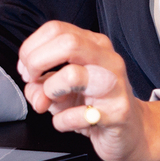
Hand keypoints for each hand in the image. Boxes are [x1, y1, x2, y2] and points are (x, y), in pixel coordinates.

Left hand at [17, 22, 159, 160]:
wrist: (132, 131)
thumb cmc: (96, 103)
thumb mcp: (63, 88)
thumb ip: (40, 83)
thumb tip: (31, 88)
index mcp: (93, 45)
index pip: (55, 29)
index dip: (31, 48)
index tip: (27, 68)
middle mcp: (106, 59)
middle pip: (66, 43)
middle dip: (37, 62)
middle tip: (34, 80)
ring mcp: (114, 85)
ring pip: (72, 75)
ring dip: (50, 91)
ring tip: (54, 102)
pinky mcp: (117, 112)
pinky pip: (77, 115)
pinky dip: (62, 121)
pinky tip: (69, 121)